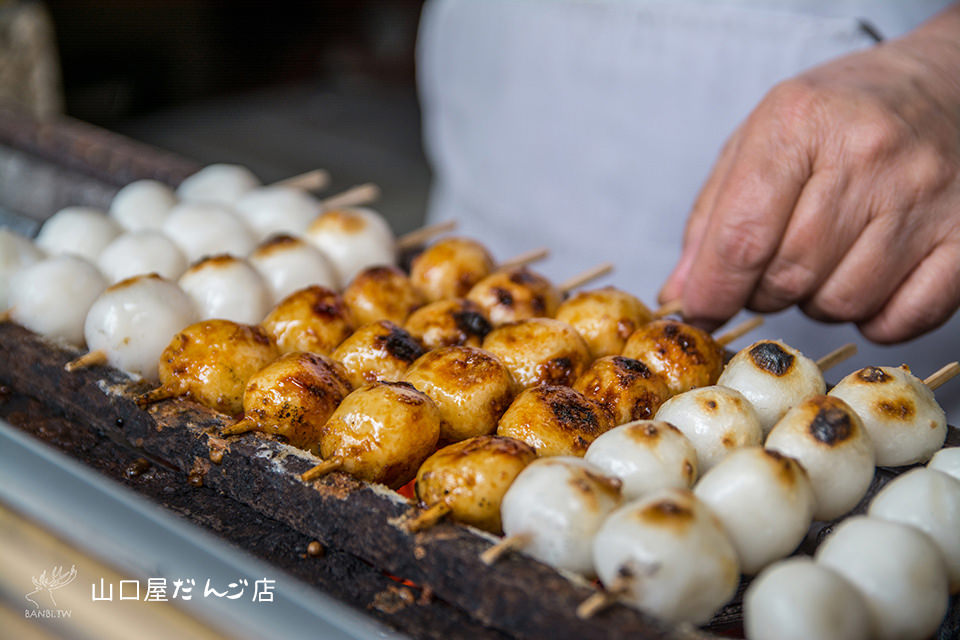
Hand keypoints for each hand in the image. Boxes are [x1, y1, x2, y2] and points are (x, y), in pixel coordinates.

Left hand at [659, 5, 959, 343]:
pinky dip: (875, 317)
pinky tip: (869, 279)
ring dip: (818, 302)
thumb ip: (714, 217)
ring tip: (824, 261)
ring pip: (841, 302)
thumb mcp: (760, 138)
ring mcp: (924, 197)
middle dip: (763, 292)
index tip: (700, 309)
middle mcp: (867, 156)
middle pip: (788, 276)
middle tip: (770, 269)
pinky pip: (902, 318)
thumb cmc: (842, 114)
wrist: (947, 83)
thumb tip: (684, 294)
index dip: (712, 291)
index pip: (740, 238)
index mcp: (800, 124)